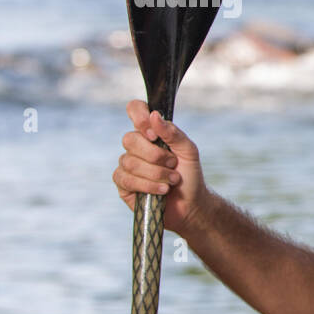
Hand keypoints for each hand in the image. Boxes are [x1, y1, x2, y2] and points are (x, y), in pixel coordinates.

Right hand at [113, 100, 208, 233]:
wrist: (191, 204)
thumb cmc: (190, 175)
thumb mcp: (189, 151)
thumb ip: (174, 133)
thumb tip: (154, 116)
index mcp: (151, 133)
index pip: (135, 110)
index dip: (139, 117)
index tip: (154, 134)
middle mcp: (136, 146)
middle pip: (130, 139)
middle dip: (156, 155)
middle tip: (173, 164)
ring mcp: (127, 164)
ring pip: (130, 161)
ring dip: (157, 173)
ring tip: (172, 180)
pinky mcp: (123, 184)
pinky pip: (127, 179)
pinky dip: (149, 185)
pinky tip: (163, 190)